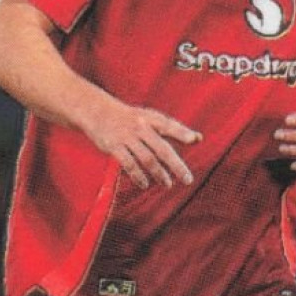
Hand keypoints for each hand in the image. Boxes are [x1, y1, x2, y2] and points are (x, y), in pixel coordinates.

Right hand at [82, 95, 200, 189]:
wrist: (97, 111)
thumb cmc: (130, 118)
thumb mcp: (150, 118)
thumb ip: (173, 129)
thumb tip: (198, 139)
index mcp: (151, 118)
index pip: (169, 125)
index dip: (182, 132)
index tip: (194, 140)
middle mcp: (140, 127)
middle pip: (162, 148)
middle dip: (176, 165)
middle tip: (187, 180)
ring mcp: (127, 137)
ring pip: (147, 159)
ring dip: (159, 174)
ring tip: (168, 184)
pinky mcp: (114, 147)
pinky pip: (129, 164)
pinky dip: (138, 176)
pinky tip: (145, 184)